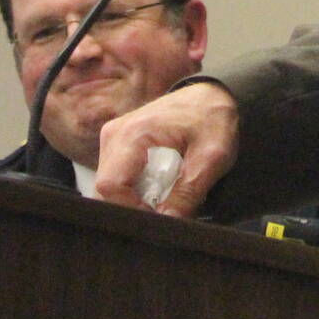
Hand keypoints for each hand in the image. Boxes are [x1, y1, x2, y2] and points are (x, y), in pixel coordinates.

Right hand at [93, 80, 239, 216]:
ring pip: (110, 188)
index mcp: (133, 134)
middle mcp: (115, 135)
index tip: (160, 216)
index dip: (132, 209)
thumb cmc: (212, 119)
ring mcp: (113, 140)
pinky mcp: (118, 146)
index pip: (110, 186)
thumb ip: (189, 192)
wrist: (211, 95)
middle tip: (167, 208)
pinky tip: (159, 186)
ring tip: (166, 194)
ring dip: (135, 199)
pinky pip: (117, 179)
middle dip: (134, 207)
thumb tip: (168, 222)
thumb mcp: (211, 157)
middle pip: (106, 190)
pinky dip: (136, 190)